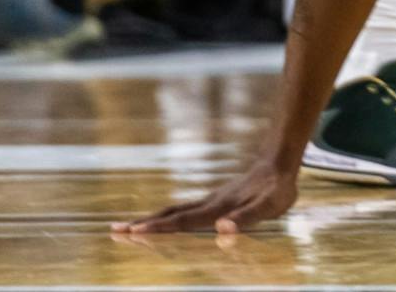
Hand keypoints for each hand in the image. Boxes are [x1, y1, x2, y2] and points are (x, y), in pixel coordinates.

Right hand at [112, 159, 297, 234]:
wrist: (280, 161)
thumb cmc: (277, 188)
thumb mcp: (268, 206)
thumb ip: (245, 218)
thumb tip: (221, 228)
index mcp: (217, 208)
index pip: (183, 221)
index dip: (159, 229)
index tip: (134, 232)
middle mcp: (209, 203)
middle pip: (170, 214)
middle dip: (143, 224)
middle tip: (115, 230)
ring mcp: (210, 199)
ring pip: (175, 210)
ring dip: (152, 219)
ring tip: (130, 226)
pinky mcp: (215, 198)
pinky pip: (185, 209)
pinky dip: (167, 216)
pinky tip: (165, 219)